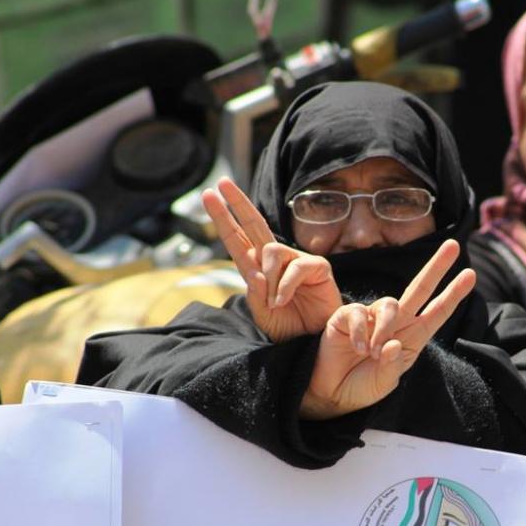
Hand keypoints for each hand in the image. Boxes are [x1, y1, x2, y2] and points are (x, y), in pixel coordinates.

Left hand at [203, 177, 342, 341]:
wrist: (313, 342)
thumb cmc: (288, 327)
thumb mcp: (262, 314)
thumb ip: (255, 293)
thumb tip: (254, 273)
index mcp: (258, 268)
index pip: (237, 238)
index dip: (223, 217)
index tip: (209, 195)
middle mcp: (276, 259)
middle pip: (253, 225)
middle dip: (237, 204)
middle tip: (221, 183)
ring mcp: (297, 260)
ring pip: (271, 250)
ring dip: (268, 278)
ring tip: (274, 303)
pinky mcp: (317, 267)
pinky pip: (295, 266)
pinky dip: (284, 286)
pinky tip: (282, 301)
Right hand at [300, 239, 475, 419]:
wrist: (331, 394)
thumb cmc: (362, 387)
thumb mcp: (384, 383)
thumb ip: (392, 366)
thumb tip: (393, 344)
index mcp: (411, 338)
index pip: (436, 312)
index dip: (453, 295)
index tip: (470, 274)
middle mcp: (394, 324)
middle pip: (419, 289)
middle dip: (437, 268)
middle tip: (453, 245)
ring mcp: (370, 318)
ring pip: (389, 304)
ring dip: (385, 328)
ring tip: (375, 353)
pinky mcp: (345, 317)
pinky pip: (357, 314)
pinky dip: (360, 333)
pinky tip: (358, 349)